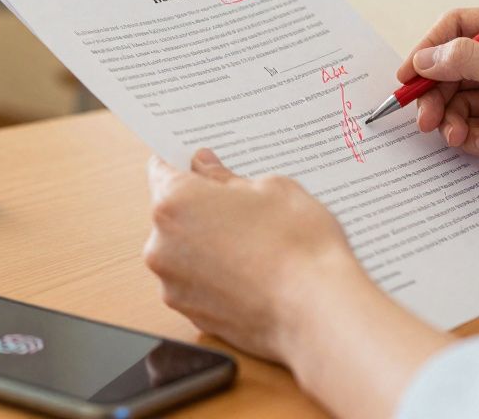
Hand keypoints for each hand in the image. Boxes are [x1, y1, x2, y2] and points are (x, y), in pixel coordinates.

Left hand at [142, 149, 362, 361]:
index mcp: (175, 202)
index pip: (161, 169)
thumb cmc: (298, 245)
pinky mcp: (189, 314)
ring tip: (255, 245)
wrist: (317, 312)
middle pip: (171, 214)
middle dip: (201, 207)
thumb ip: (227, 178)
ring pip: (183, 250)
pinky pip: (195, 282)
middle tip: (244, 208)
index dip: (184, 164)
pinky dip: (215, 275)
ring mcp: (172, 284)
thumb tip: (207, 170)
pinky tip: (252, 272)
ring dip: (207, 243)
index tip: (202, 165)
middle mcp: (161, 245)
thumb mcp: (271, 188)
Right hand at [398, 9, 478, 201]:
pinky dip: (471, 138)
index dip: (429, 48)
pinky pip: (473, 126)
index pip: (460, 27)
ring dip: (451, 120)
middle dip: (436, 94)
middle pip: (452, 68)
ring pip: (458, 101)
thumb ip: (469, 60)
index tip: (408, 74)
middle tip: (424, 119)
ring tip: (457, 138)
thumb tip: (426, 57)